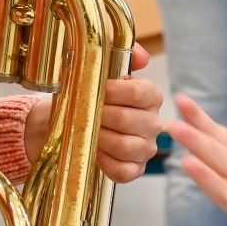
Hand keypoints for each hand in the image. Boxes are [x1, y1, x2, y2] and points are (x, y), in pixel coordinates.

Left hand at [24, 50, 162, 182]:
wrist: (71, 120)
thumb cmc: (91, 95)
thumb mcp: (103, 70)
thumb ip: (122, 54)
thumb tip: (142, 56)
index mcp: (151, 96)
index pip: (138, 92)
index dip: (111, 92)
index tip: (94, 90)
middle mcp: (154, 123)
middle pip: (126, 120)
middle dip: (99, 116)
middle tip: (84, 112)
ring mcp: (146, 148)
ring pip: (123, 146)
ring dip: (99, 138)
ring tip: (87, 130)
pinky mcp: (136, 169)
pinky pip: (122, 170)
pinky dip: (104, 161)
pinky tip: (95, 151)